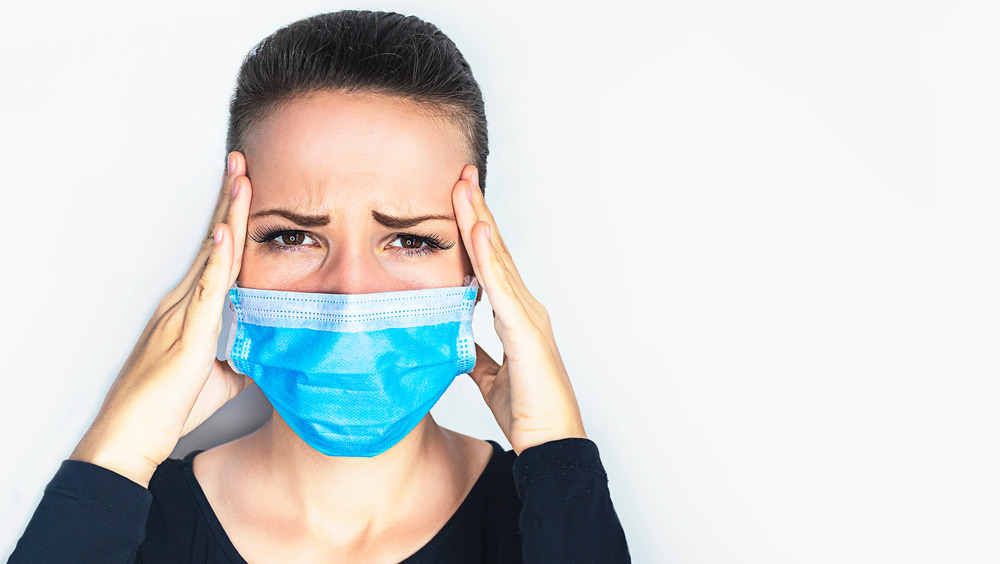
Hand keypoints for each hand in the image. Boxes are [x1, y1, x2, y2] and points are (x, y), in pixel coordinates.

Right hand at [69, 152, 252, 487]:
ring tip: (241, 179)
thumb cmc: (168, 409)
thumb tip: (270, 352)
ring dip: (228, 217)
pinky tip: (224, 236)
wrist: (131, 437)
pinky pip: (205, 291)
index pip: (219, 257)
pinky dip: (216, 261)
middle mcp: (184, 304)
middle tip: (243, 163)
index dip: (232, 222)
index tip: (246, 189)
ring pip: (212, 256)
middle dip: (230, 202)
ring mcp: (182, 315)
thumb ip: (244, 357)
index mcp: (192, 310)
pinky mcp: (186, 336)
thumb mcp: (221, 378)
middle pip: (214, 243)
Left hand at [452, 165, 586, 454]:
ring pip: (498, 259)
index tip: (459, 199)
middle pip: (496, 250)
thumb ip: (473, 353)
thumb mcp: (489, 375)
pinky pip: (502, 288)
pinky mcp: (526, 331)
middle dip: (478, 211)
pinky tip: (475, 233)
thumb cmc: (527, 412)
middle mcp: (524, 308)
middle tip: (461, 175)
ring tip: (463, 188)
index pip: (490, 263)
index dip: (475, 230)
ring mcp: (528, 316)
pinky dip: (487, 258)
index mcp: (515, 315)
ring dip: (480, 221)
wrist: (550, 443)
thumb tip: (452, 341)